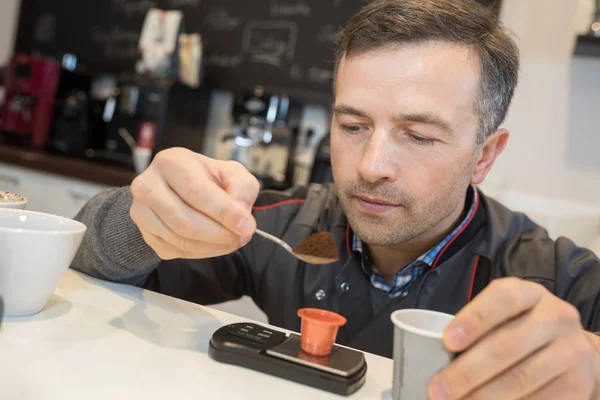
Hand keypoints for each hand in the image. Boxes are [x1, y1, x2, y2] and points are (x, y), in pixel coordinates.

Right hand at [130, 147, 259, 259]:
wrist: (179, 188)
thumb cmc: (206, 178)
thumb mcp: (231, 172)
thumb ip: (242, 187)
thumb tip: (241, 215)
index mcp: (170, 163)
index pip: (196, 191)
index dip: (224, 212)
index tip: (247, 227)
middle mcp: (147, 186)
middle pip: (185, 221)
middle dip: (220, 234)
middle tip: (242, 237)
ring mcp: (142, 212)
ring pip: (181, 240)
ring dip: (214, 246)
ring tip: (232, 239)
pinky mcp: (146, 234)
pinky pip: (176, 251)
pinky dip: (202, 252)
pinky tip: (214, 242)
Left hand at [427, 277, 599, 399]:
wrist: (576, 353)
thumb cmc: (522, 330)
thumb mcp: (504, 317)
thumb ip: (478, 329)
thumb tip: (433, 354)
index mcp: (530, 294)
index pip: (502, 298)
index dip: (473, 319)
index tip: (446, 341)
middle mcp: (555, 317)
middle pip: (508, 344)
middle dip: (467, 372)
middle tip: (438, 390)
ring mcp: (572, 351)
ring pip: (522, 378)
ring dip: (484, 396)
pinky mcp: (578, 384)